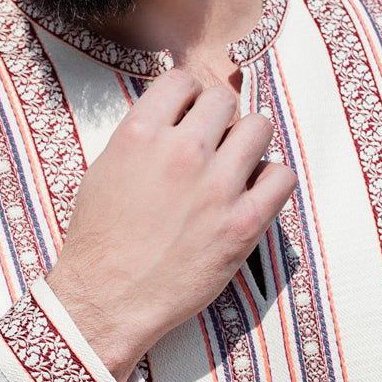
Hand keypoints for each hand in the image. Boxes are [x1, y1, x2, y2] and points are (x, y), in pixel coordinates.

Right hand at [46, 68, 297, 381]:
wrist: (106, 301)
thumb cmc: (99, 240)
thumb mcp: (104, 170)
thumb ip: (142, 135)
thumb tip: (176, 113)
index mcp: (140, 134)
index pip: (183, 80)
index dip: (189, 96)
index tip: (190, 114)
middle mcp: (181, 152)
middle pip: (224, 100)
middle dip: (219, 118)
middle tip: (213, 143)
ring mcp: (216, 187)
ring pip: (259, 128)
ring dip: (249, 143)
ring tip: (236, 166)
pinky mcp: (243, 224)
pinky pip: (282, 177)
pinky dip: (271, 181)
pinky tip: (253, 194)